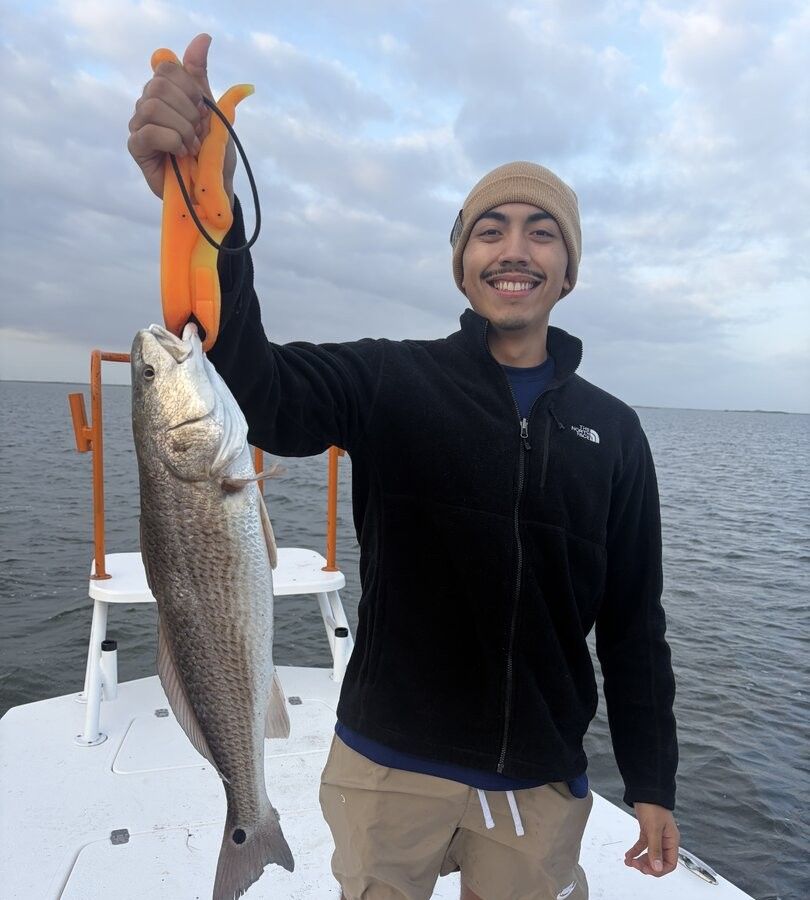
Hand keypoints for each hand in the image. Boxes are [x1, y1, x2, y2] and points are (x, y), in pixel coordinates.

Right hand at [127, 33, 235, 199]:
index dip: (189, 86)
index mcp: (166, 93)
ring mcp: (139, 126)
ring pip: (151, 106)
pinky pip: (147, 131)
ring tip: (192, 145)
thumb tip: (203, 38)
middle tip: (198, 132)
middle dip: (188, 110)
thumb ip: (201, 76)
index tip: (203, 109)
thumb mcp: (213, 112)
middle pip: (158, 85)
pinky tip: (181, 153)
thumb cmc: (213, 154)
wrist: (216, 188)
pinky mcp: (136, 148)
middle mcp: (148, 105)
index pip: (167, 67)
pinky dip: (171, 140)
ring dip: (181, 127)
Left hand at [624, 802, 678, 876]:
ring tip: (630, 861)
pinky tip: (628, 855)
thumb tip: (657, 868)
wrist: (645, 791)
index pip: (670, 863)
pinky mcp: (647, 832)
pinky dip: (635, 851)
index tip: (647, 870)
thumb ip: (655, 849)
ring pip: (650, 854)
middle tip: (636, 865)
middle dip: (647, 865)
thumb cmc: (653, 807)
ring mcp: (656, 836)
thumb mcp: (654, 829)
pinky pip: (642, 845)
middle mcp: (665, 840)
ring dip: (640, 859)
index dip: (659, 870)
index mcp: (671, 841)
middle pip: (659, 861)